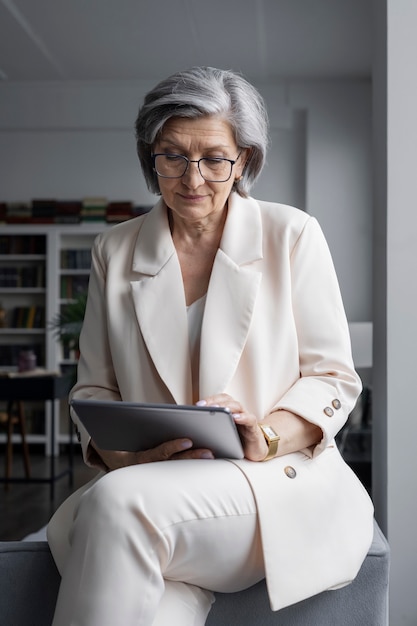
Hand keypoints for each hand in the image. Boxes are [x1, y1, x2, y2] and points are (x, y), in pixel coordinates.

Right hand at [90, 437, 214, 470]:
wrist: (111, 463)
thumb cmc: (114, 446)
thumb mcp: (113, 441)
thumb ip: (118, 429)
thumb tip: (118, 414)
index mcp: (137, 460)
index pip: (157, 454)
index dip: (172, 447)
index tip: (188, 441)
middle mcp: (149, 468)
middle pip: (173, 462)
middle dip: (192, 457)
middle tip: (210, 452)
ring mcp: (156, 470)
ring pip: (178, 465)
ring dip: (195, 459)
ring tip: (211, 454)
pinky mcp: (161, 470)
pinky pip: (178, 466)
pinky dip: (191, 461)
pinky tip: (204, 455)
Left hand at [197, 393, 267, 461]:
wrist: (253, 451)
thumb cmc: (235, 441)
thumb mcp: (220, 433)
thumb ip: (209, 427)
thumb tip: (191, 426)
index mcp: (228, 410)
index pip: (218, 399)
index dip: (208, 399)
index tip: (196, 405)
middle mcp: (237, 411)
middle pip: (227, 400)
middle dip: (214, 401)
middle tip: (203, 406)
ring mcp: (246, 418)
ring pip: (237, 406)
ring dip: (227, 406)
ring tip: (217, 409)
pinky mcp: (253, 428)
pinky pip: (249, 420)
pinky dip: (243, 417)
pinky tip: (235, 418)